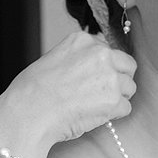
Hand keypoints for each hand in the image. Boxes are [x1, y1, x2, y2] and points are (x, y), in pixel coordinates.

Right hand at [0, 32, 135, 145]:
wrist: (28, 113)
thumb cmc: (32, 91)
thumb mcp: (54, 58)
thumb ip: (79, 58)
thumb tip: (94, 67)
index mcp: (83, 40)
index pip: (109, 50)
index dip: (104, 68)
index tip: (92, 80)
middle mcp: (100, 53)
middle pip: (128, 66)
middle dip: (118, 80)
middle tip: (99, 94)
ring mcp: (109, 77)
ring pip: (129, 87)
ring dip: (116, 98)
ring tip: (93, 106)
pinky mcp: (114, 101)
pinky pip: (126, 108)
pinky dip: (113, 115)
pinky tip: (93, 116)